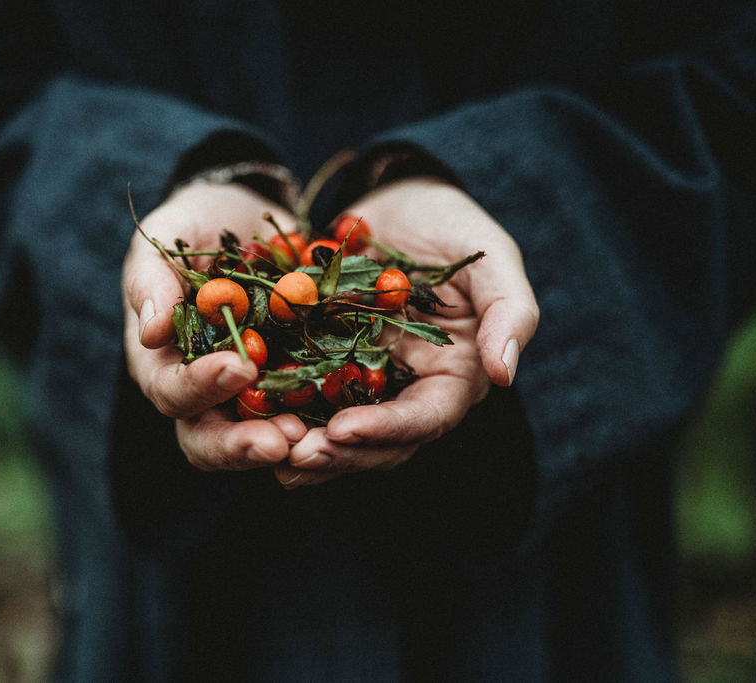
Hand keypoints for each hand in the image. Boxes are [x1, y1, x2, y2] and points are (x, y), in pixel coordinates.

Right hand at [122, 182, 307, 470]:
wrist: (247, 217)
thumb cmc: (195, 224)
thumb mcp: (167, 233)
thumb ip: (151, 278)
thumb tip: (150, 333)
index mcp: (160, 360)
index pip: (170, 391)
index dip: (200, 387)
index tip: (240, 366)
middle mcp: (199, 388)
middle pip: (207, 439)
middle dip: (241, 444)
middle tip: (282, 439)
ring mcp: (245, 392)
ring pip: (253, 437)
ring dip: (281, 441)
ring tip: (311, 436)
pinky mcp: (287, 382)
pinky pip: (301, 411)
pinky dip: (318, 419)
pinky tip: (343, 416)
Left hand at [275, 177, 538, 487]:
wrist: (393, 197)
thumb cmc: (449, 222)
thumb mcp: (489, 255)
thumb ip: (509, 310)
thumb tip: (504, 373)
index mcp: (454, 374)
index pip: (427, 417)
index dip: (389, 430)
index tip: (344, 429)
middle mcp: (408, 388)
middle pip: (380, 442)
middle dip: (339, 454)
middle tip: (295, 456)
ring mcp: (363, 379)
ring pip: (337, 432)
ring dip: (305, 449)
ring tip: (267, 451)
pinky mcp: (322, 363)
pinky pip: (301, 399)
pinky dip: (279, 414)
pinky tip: (246, 421)